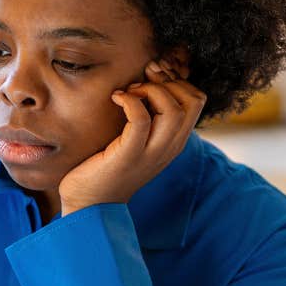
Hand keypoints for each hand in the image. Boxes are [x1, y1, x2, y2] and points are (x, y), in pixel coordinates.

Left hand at [58, 57, 206, 214]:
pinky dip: (130, 101)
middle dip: (167, 81)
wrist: (89, 206)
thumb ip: (146, 117)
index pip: (196, 100)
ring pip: (174, 109)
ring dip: (150, 90)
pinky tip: (116, 98)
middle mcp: (168, 148)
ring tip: (127, 93)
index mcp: (173, 142)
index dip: (176, 81)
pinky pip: (141, 119)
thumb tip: (146, 80)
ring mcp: (151, 154)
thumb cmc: (106, 168)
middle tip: (139, 83)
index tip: (150, 79)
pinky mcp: (128, 156)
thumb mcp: (134, 140)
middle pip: (192, 100)